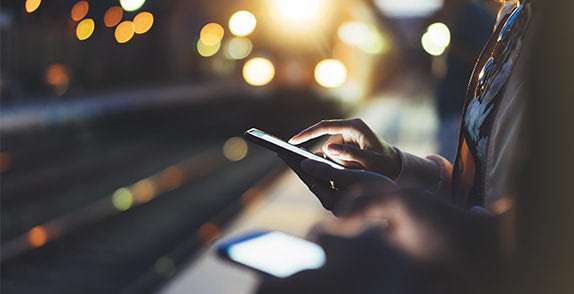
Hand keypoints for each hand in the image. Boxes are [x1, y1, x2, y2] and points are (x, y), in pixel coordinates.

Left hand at [279, 156, 396, 214]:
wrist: (399, 201)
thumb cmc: (377, 187)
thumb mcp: (351, 176)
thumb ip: (327, 171)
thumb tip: (305, 164)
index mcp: (331, 202)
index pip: (309, 179)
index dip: (296, 164)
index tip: (283, 151)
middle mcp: (332, 204)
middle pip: (311, 180)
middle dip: (299, 165)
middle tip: (283, 150)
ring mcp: (337, 202)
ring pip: (319, 180)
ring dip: (309, 166)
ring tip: (297, 152)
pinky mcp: (343, 198)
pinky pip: (328, 180)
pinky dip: (321, 169)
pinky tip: (317, 159)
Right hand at [288, 119, 400, 178]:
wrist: (394, 167)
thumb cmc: (384, 164)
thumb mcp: (369, 161)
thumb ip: (350, 154)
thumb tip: (329, 148)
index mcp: (354, 126)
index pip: (324, 127)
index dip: (307, 134)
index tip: (292, 142)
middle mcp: (349, 128)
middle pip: (327, 144)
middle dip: (336, 159)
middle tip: (354, 168)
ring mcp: (346, 136)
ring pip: (329, 153)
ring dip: (339, 164)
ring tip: (358, 168)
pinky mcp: (345, 144)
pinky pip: (334, 156)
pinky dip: (339, 164)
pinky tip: (351, 168)